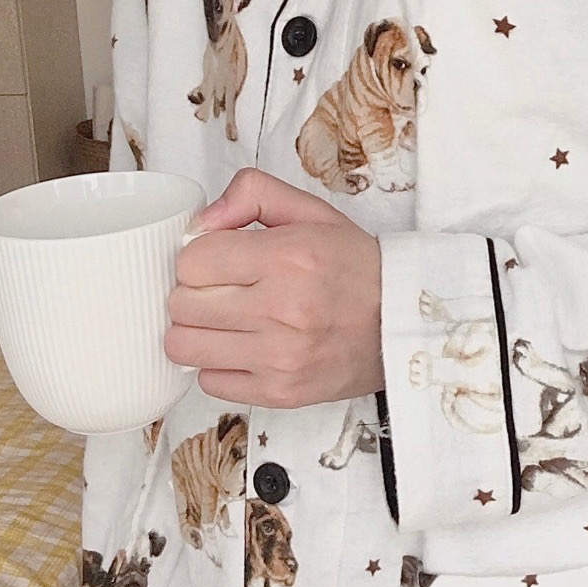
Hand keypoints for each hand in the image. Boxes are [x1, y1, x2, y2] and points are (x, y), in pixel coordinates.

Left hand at [164, 169, 383, 407]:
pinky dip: (218, 365)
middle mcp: (282, 309)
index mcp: (288, 257)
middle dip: (194, 292)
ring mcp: (279, 357)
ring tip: (225, 321)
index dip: (198, 257)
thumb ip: (252, 194)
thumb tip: (200, 222)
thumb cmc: (357, 266)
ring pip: (183, 346)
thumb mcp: (313, 212)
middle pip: (182, 304)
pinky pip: (209, 381)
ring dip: (196, 331)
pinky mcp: (280, 392)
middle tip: (221, 290)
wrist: (405, 323)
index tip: (218, 261)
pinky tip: (244, 348)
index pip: (192, 261)